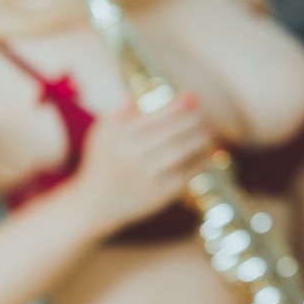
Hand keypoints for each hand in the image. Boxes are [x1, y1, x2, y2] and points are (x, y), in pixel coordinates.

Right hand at [70, 95, 211, 230]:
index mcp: (119, 136)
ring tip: (210, 132)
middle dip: (192, 120)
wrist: (93, 205)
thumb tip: (141, 97)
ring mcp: (147, 176)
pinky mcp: (158, 195)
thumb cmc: (101, 164)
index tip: (192, 98)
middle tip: (203, 115)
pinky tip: (209, 154)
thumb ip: (119, 114)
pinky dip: (200, 162)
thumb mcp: (101, 134)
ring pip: (181, 151)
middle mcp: (132, 155)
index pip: (155, 116)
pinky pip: (186, 174)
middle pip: (171, 132)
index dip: (177, 106)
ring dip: (200, 139)